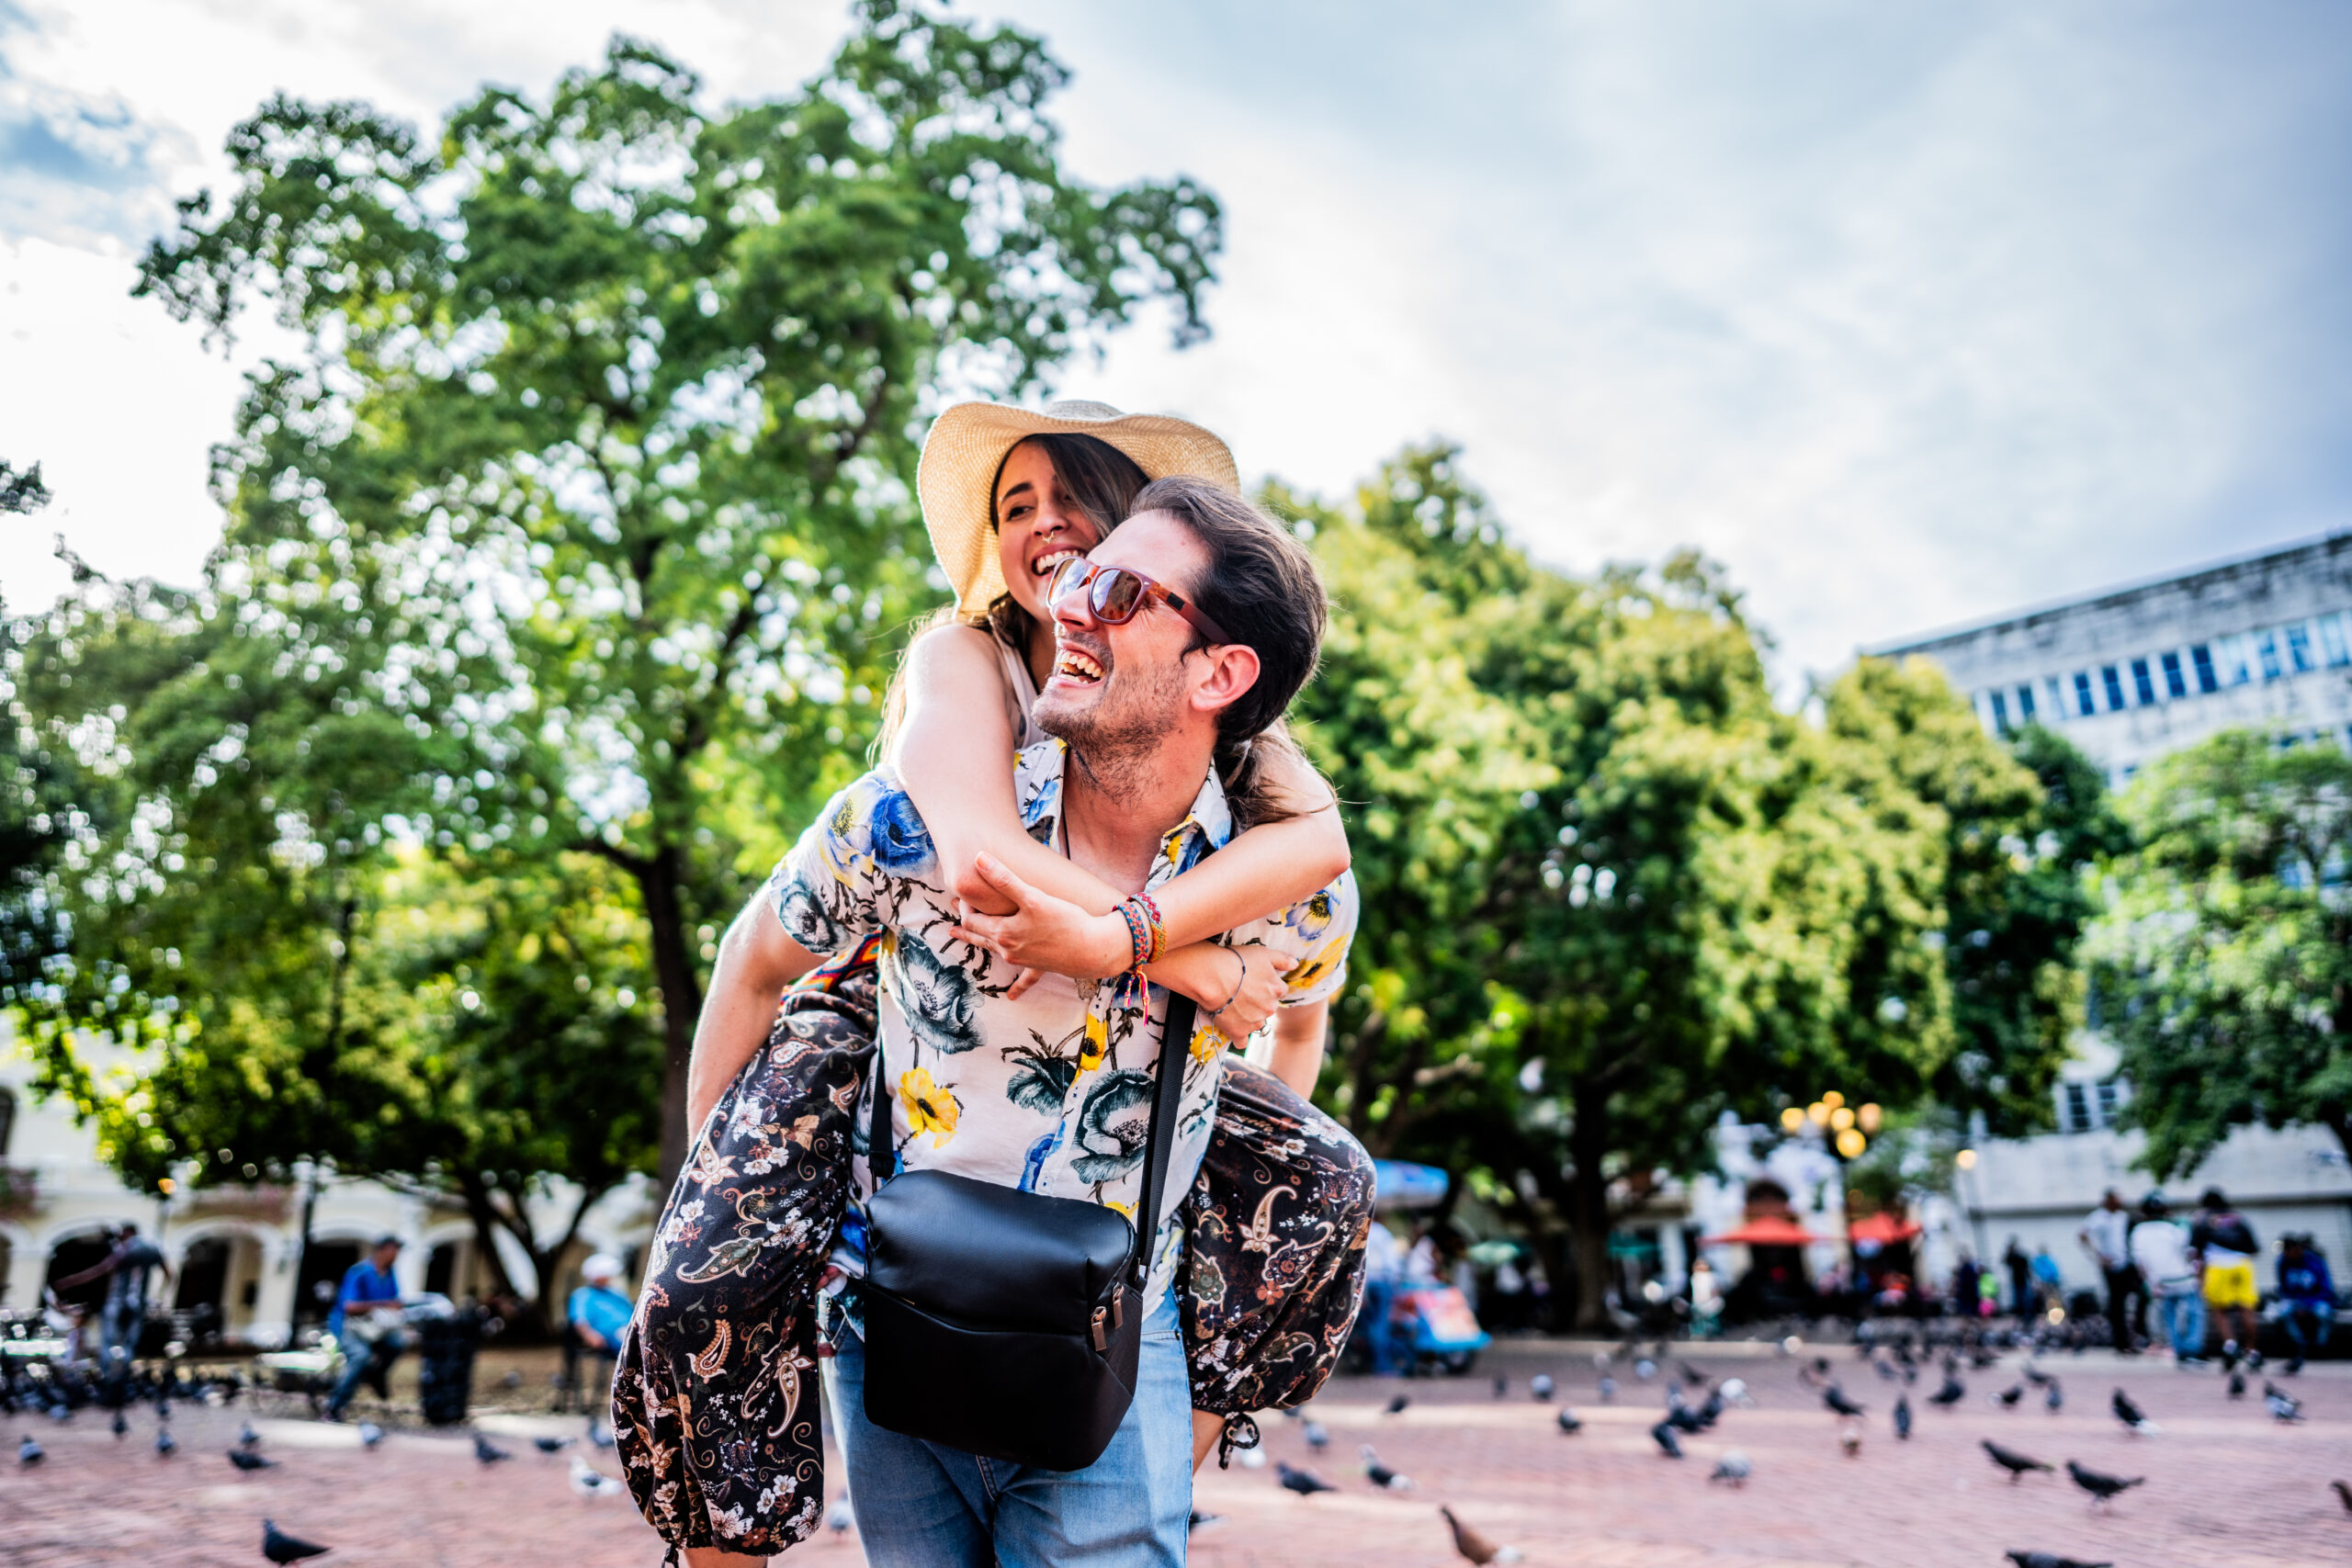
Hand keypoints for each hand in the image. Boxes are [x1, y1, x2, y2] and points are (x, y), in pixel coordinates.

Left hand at [950, 854, 1129, 979]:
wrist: (1092, 949)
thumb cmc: (1064, 921)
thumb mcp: (1032, 897)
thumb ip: (1004, 879)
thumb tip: (979, 858)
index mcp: (1003, 932)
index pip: (972, 918)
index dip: (964, 905)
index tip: (962, 891)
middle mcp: (1008, 949)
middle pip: (978, 934)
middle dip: (965, 920)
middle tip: (955, 905)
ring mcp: (1022, 960)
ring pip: (993, 951)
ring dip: (977, 940)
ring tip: (961, 934)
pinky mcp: (1038, 966)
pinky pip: (1024, 979)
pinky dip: (1016, 987)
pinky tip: (1011, 997)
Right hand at [1206, 946, 1295, 1041]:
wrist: (1212, 977)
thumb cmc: (1237, 962)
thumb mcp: (1264, 953)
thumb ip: (1283, 959)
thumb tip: (1296, 964)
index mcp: (1277, 989)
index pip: (1279, 990)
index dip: (1267, 985)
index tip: (1254, 981)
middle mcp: (1269, 1008)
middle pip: (1268, 1007)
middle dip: (1259, 1002)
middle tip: (1242, 991)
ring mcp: (1254, 1022)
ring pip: (1256, 1022)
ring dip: (1249, 1017)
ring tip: (1233, 1005)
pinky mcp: (1238, 1032)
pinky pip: (1242, 1041)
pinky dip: (1238, 1035)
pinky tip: (1232, 1026)